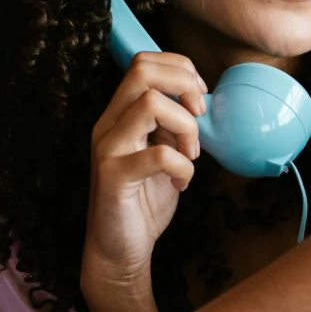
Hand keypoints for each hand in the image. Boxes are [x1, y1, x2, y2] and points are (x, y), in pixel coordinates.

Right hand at [80, 53, 205, 304]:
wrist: (120, 249)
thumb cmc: (144, 201)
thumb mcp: (164, 153)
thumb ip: (174, 127)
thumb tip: (202, 105)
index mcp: (120, 114)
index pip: (144, 62)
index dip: (180, 70)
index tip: (199, 100)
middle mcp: (108, 124)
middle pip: (143, 70)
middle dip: (184, 86)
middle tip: (198, 118)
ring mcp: (108, 148)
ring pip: (151, 104)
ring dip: (186, 128)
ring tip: (191, 156)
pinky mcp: (114, 177)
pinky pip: (160, 154)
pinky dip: (183, 167)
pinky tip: (182, 183)